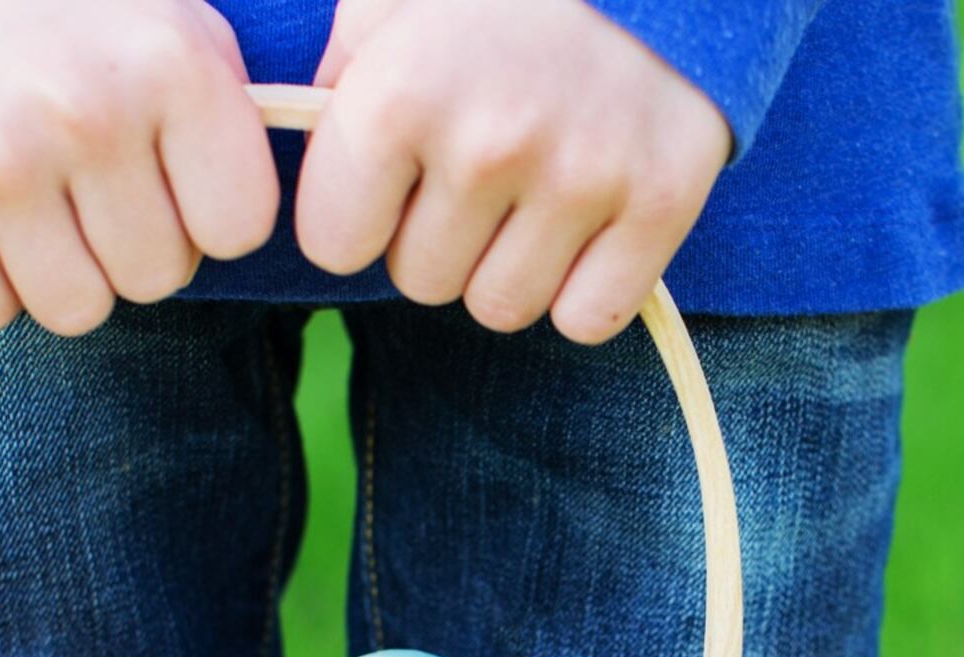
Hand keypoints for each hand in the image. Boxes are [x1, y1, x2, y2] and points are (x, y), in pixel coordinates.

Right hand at [0, 0, 279, 334]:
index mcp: (173, 64)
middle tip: (79, 177)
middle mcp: (89, 111)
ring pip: (75, 310)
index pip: (238, 230)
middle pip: (155, 278)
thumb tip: (311, 205)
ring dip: (55, 270)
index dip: (203, 214)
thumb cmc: (63, 21)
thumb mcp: (172, 28)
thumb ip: (233, 116)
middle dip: (125, 242)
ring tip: (25, 192)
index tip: (163, 172)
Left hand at [297, 0, 730, 343]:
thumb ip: (336, 84)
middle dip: (439, 237)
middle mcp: (489, 143)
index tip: (393, 175)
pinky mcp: (663, 202)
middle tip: (479, 165)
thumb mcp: (390, 4)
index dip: (357, 216)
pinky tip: (588, 220)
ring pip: (501, 307)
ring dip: (508, 266)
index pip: (335, 247)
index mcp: (399, 94)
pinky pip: (587, 318)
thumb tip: (300, 164)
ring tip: (534, 184)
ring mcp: (584, 176)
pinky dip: (583, 287)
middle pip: (421, 282)